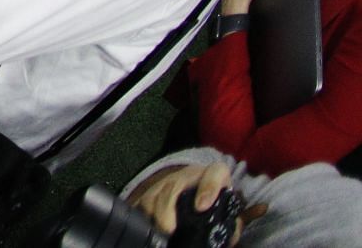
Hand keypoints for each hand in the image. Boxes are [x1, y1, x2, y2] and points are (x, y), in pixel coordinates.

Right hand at [128, 163, 243, 240]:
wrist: (192, 179)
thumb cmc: (214, 193)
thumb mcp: (229, 201)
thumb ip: (243, 212)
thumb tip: (262, 209)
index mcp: (213, 174)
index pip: (214, 174)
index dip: (208, 189)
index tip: (203, 207)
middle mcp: (186, 175)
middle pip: (172, 187)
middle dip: (167, 209)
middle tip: (171, 228)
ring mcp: (166, 181)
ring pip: (153, 194)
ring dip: (153, 213)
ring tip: (160, 231)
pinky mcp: (151, 190)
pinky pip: (142, 200)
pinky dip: (143, 213)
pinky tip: (148, 225)